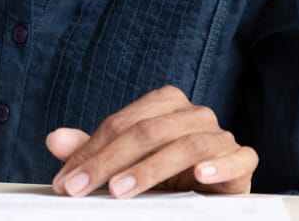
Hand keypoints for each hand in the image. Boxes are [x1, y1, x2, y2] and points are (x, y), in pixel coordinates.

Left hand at [47, 85, 256, 198]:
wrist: (213, 194)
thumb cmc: (166, 174)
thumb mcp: (126, 164)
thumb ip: (93, 151)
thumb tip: (54, 140)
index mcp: (165, 104)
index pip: (121, 123)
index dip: (90, 152)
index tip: (66, 181)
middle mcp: (194, 114)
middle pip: (148, 131)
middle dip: (110, 162)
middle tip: (84, 188)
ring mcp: (221, 135)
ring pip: (186, 144)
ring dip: (151, 168)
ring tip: (122, 190)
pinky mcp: (243, 161)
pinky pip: (237, 158)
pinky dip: (218, 165)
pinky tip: (200, 177)